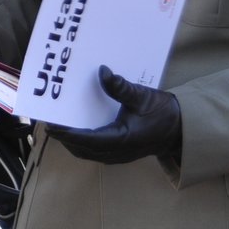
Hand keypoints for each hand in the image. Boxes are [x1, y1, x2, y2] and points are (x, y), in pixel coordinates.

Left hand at [45, 65, 181, 164]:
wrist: (180, 129)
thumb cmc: (162, 112)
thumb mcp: (142, 96)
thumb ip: (121, 87)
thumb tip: (103, 72)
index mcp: (122, 139)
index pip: (87, 139)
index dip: (67, 134)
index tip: (50, 126)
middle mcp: (117, 152)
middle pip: (80, 149)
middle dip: (63, 137)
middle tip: (48, 121)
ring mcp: (116, 156)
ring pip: (85, 153)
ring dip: (70, 142)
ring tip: (56, 125)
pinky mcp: (117, 155)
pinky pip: (92, 152)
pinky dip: (80, 143)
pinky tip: (73, 130)